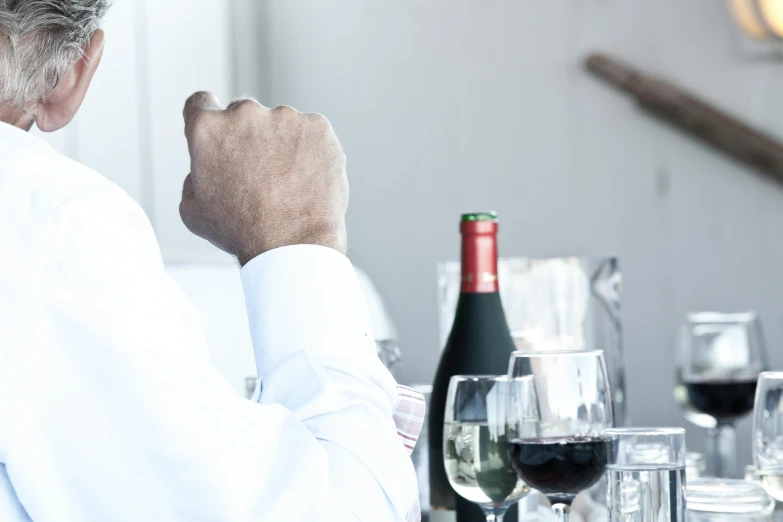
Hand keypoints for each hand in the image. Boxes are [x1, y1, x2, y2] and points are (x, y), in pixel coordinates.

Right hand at [179, 92, 348, 264]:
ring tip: (287, 184)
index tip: (220, 132)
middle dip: (248, 138)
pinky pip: (310, 134)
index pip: (201, 103)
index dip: (207, 118)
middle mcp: (245, 113)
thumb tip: (208, 165)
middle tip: (259, 175)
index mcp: (207, 128)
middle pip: (244, 115)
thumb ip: (193, 175)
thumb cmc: (241, 232)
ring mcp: (285, 117)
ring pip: (281, 125)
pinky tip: (307, 180)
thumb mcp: (192, 209)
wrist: (293, 244)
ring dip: (282, 145)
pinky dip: (310, 151)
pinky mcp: (318, 126)